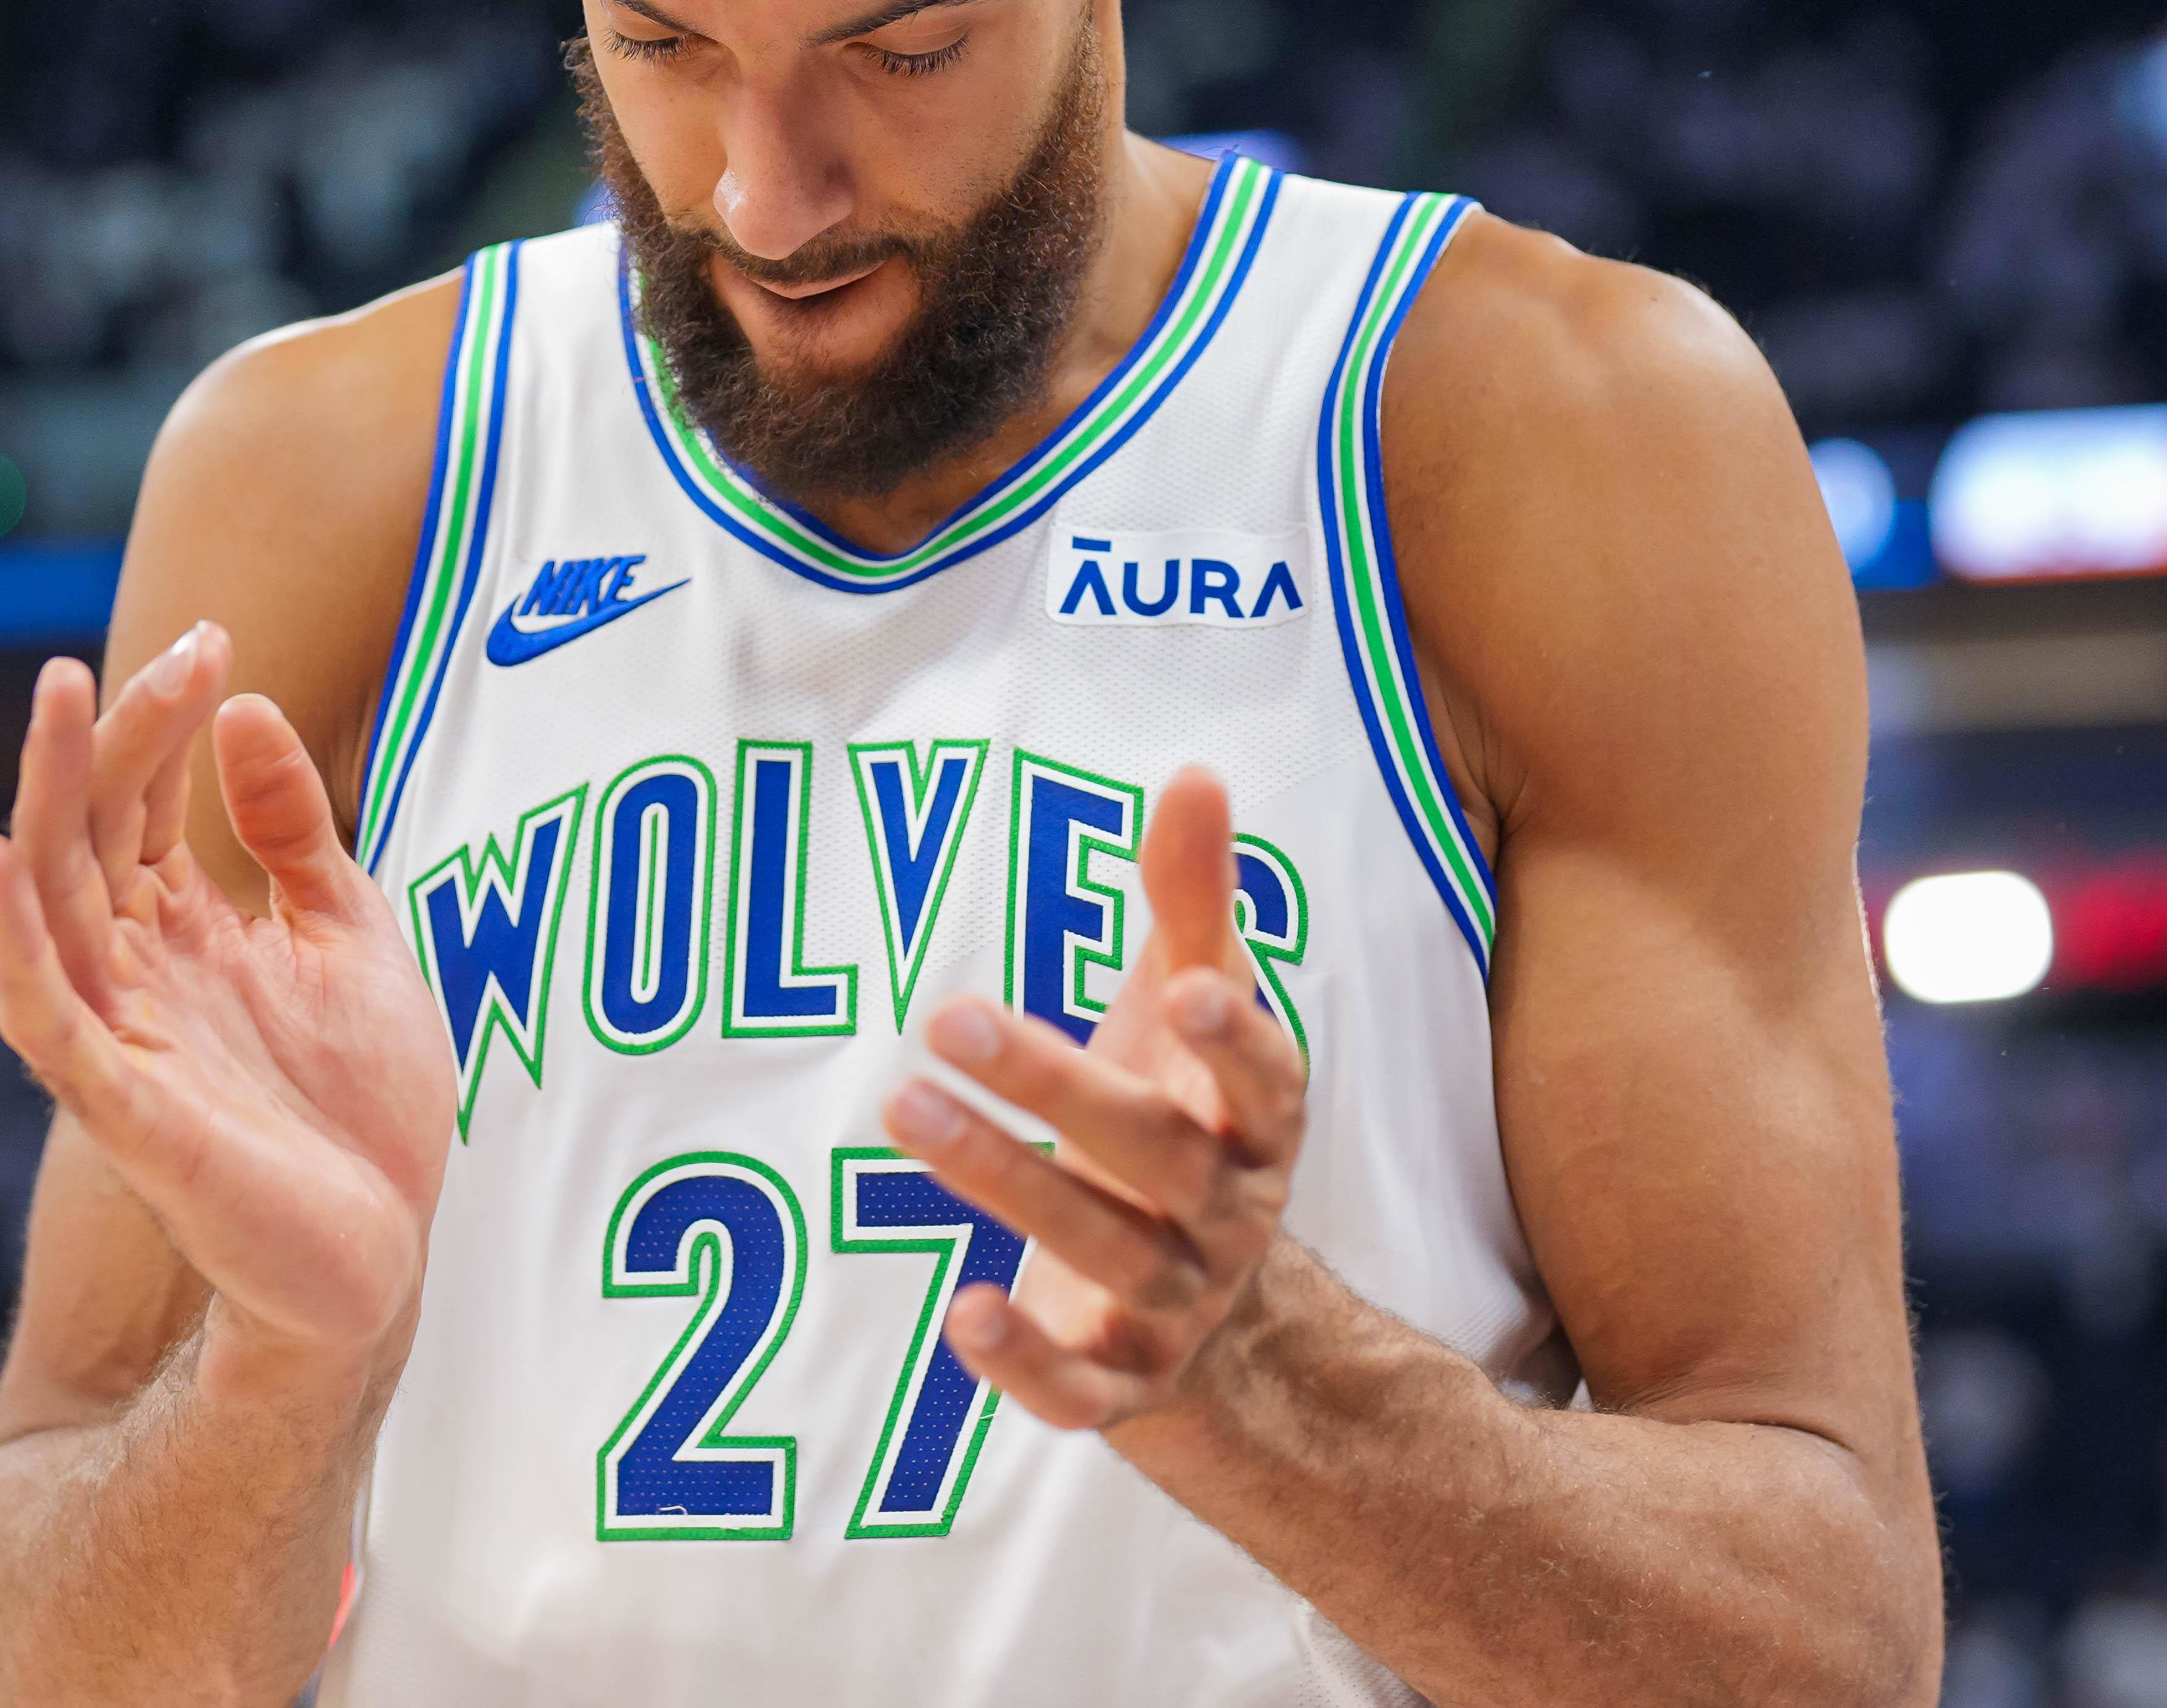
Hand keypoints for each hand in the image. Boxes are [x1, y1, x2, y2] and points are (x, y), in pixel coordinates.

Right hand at [0, 625, 456, 1377]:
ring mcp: (119, 1041)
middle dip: (107, 736)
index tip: (214, 635)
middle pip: (87, 833)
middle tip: (148, 649)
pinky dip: (14, 942)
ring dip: (48, 799)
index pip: (144, 802)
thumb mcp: (347, 938)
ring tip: (58, 699)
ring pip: (52, 903)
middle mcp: (131, 977)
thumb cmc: (359, 1110)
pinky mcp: (124, 1111)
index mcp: (178, 935)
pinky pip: (46, 1019)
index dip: (168, 716)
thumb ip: (296, 833)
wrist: (384, 1256)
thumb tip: (246, 706)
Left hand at [881, 765, 1307, 1429]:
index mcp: (1258, 1120)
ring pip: (1102, 1250)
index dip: (1235, 1038)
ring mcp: (1175, 1303)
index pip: (1264, 1079)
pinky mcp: (1121, 1381)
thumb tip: (1196, 775)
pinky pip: (1080, 1391)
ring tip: (902, 1108)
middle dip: (1055, 1088)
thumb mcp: (1196, 1006)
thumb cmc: (1186, 1113)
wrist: (1215, 1311)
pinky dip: (1026, 1363)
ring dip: (1002, 1181)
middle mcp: (1228, 1213)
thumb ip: (1195, 899)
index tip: (1185, 984)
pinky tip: (962, 1311)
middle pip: (1153, 1153)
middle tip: (948, 1018)